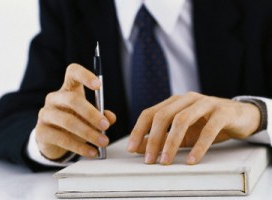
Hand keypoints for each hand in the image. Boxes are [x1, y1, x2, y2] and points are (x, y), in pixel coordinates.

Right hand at [35, 64, 115, 159]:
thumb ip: (101, 115)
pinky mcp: (41, 131)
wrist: (52, 139)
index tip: (98, 85)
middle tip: (105, 126)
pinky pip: (62, 139)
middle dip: (91, 114)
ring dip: (88, 133)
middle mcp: (54, 98)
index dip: (85, 75)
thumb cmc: (73, 121)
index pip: (73, 72)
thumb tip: (110, 118)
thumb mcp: (89, 117)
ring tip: (103, 142)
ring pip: (68, 121)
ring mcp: (45, 114)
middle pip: (72, 99)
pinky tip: (92, 152)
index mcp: (67, 88)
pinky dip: (80, 147)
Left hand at [127, 92, 260, 164]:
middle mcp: (187, 99)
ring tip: (165, 161)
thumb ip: (164, 137)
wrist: (240, 116)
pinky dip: (198, 146)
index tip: (131, 149)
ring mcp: (205, 103)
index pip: (150, 113)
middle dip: (153, 139)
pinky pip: (208, 129)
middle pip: (163, 116)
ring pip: (182, 120)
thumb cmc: (208, 123)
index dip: (139, 130)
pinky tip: (191, 160)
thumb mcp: (183, 132)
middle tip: (149, 160)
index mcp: (174, 102)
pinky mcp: (222, 112)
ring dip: (171, 143)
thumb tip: (142, 148)